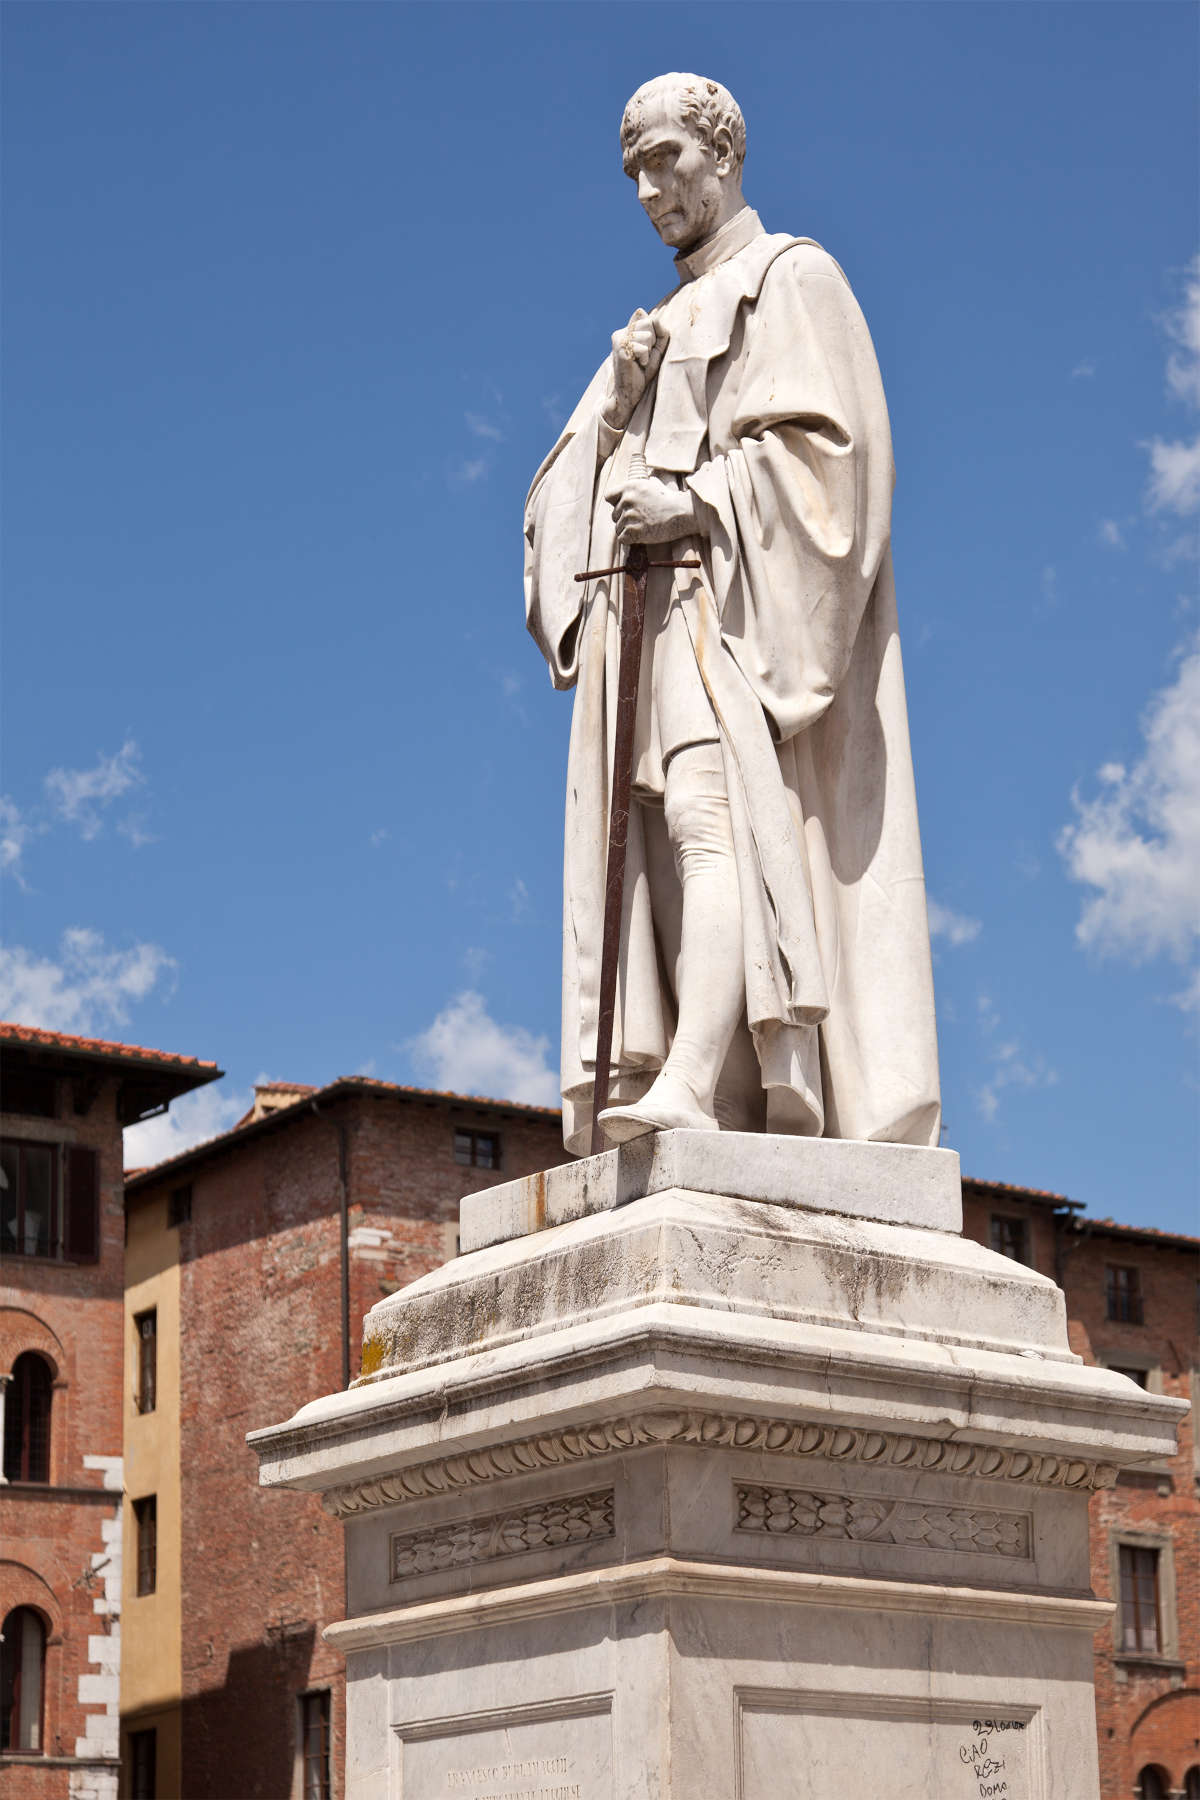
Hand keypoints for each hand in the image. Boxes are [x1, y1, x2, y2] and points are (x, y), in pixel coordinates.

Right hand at [603, 308, 667, 428]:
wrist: (630, 392)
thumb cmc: (644, 372)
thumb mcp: (657, 349)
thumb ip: (660, 331)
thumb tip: (655, 314)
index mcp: (628, 330)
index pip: (650, 319)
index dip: (656, 336)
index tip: (649, 350)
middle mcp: (621, 331)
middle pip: (649, 323)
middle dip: (652, 342)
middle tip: (644, 357)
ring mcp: (619, 339)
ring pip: (647, 335)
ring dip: (649, 351)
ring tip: (640, 362)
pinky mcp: (619, 348)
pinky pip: (642, 347)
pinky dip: (645, 358)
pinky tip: (638, 365)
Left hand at [611, 475, 698, 543]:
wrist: (682, 513)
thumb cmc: (671, 500)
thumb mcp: (654, 485)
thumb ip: (643, 485)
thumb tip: (649, 480)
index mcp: (630, 487)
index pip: (609, 497)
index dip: (616, 504)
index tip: (625, 509)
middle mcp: (627, 500)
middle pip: (614, 515)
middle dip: (624, 519)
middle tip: (640, 521)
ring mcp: (630, 516)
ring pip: (618, 528)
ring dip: (628, 531)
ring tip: (643, 528)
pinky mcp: (634, 531)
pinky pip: (622, 539)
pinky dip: (630, 540)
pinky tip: (641, 536)